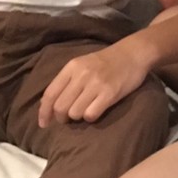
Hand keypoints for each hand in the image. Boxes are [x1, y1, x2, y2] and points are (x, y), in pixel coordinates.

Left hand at [38, 38, 153, 127]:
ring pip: (74, 113)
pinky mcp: (110, 93)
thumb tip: (48, 104)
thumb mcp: (82, 64)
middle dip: (61, 118)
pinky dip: (90, 117)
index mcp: (72, 67)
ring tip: (84, 111)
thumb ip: (66, 81)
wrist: (133, 53)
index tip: (43, 124)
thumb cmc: (106, 61)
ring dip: (77, 117)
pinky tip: (96, 110)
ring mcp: (96, 84)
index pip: (50, 94)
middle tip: (67, 119)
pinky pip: (91, 114)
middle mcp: (81, 75)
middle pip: (60, 106)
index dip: (43, 112)